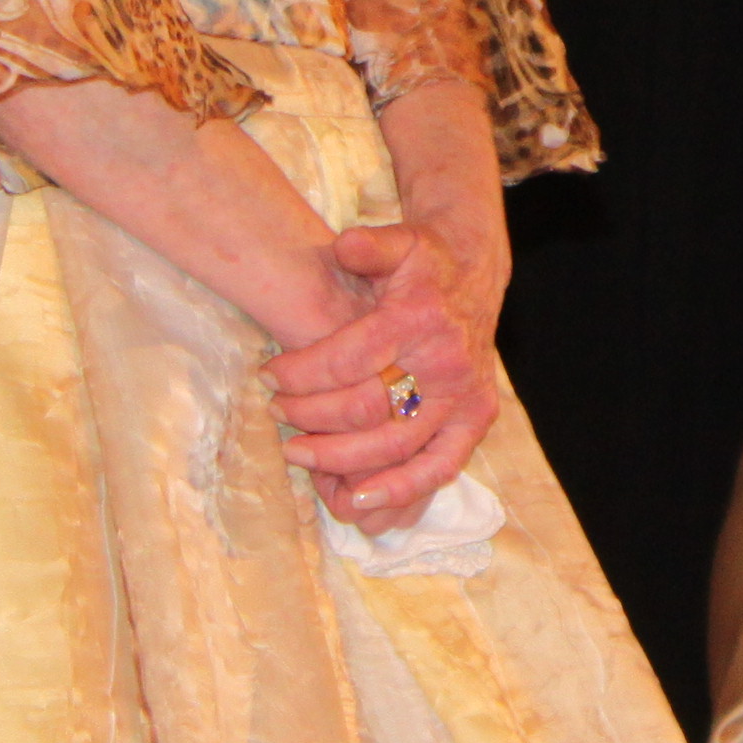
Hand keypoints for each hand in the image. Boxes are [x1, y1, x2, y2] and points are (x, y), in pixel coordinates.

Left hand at [267, 222, 501, 526]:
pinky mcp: (475, 420)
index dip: (299, 373)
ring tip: (300, 458)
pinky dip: (400, 492)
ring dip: (342, 460)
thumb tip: (344, 245)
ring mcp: (465, 397)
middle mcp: (447, 364)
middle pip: (368, 410)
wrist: (475, 271)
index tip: (267, 377)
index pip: (348, 360)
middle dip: (311, 417)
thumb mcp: (397, 241)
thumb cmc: (424, 261)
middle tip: (277, 414)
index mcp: (421, 320)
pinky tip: (357, 501)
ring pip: (399, 447)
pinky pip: (439, 468)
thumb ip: (368, 245)